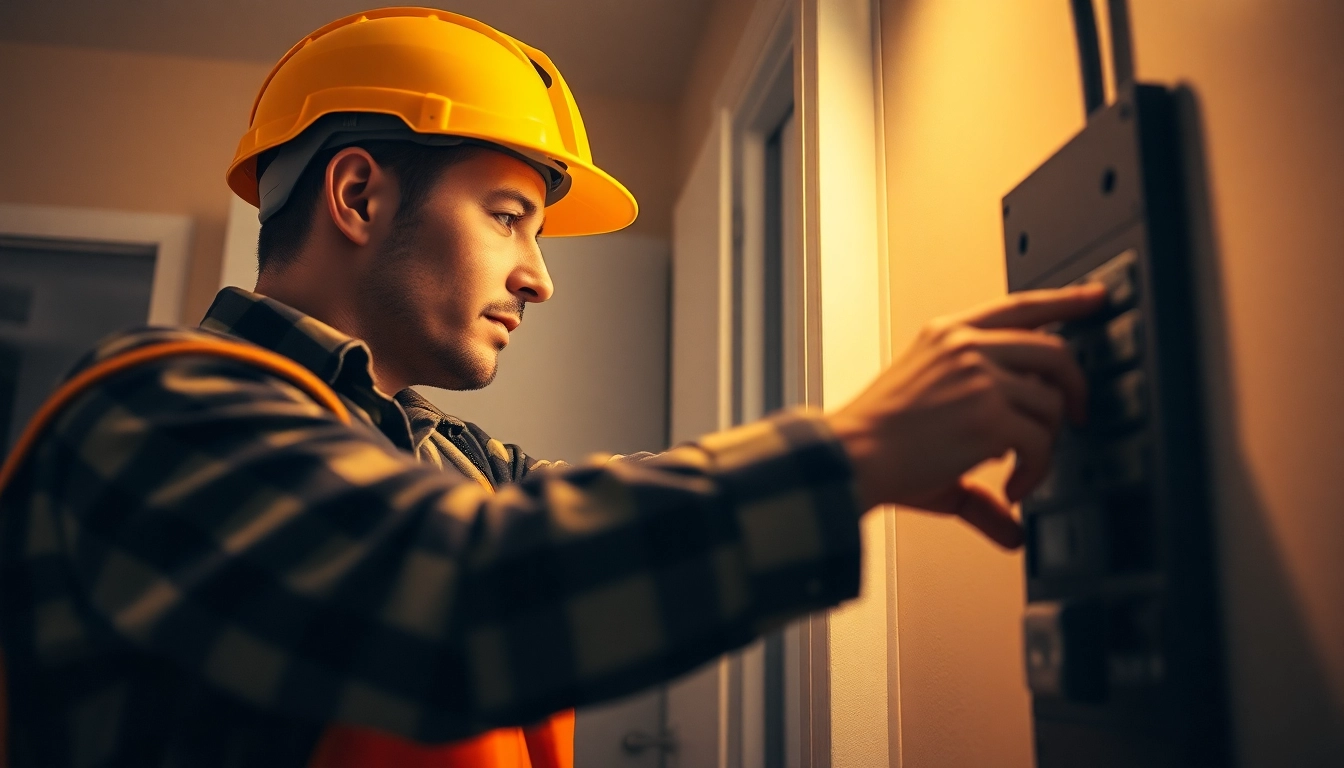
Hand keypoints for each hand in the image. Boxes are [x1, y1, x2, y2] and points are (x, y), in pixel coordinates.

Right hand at [826, 284, 1106, 547]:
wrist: (849, 458)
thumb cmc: (876, 444)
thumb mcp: (930, 425)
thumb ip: (978, 456)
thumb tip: (1012, 524)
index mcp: (948, 335)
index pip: (1019, 306)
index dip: (1066, 299)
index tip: (1095, 297)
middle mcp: (966, 346)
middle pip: (1054, 350)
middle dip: (1076, 386)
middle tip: (1074, 416)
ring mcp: (979, 377)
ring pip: (1052, 401)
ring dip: (1046, 443)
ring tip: (1021, 468)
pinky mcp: (989, 414)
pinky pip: (1041, 443)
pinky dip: (1036, 473)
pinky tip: (1012, 488)